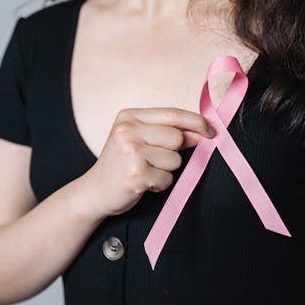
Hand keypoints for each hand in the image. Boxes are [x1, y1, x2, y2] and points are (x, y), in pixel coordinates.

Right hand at [82, 107, 214, 218]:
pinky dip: (159, 185)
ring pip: (175, 160)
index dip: (196, 122)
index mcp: (129, 116)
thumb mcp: (137, 139)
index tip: (210, 131)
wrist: (94, 191)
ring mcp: (130, 152)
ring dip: (165, 171)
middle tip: (153, 160)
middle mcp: (127, 130)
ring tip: (145, 171)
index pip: (173, 113)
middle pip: (177, 137)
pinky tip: (142, 182)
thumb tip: (202, 132)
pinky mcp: (136, 174)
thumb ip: (166, 132)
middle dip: (174, 153)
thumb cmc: (120, 165)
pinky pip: (167, 179)